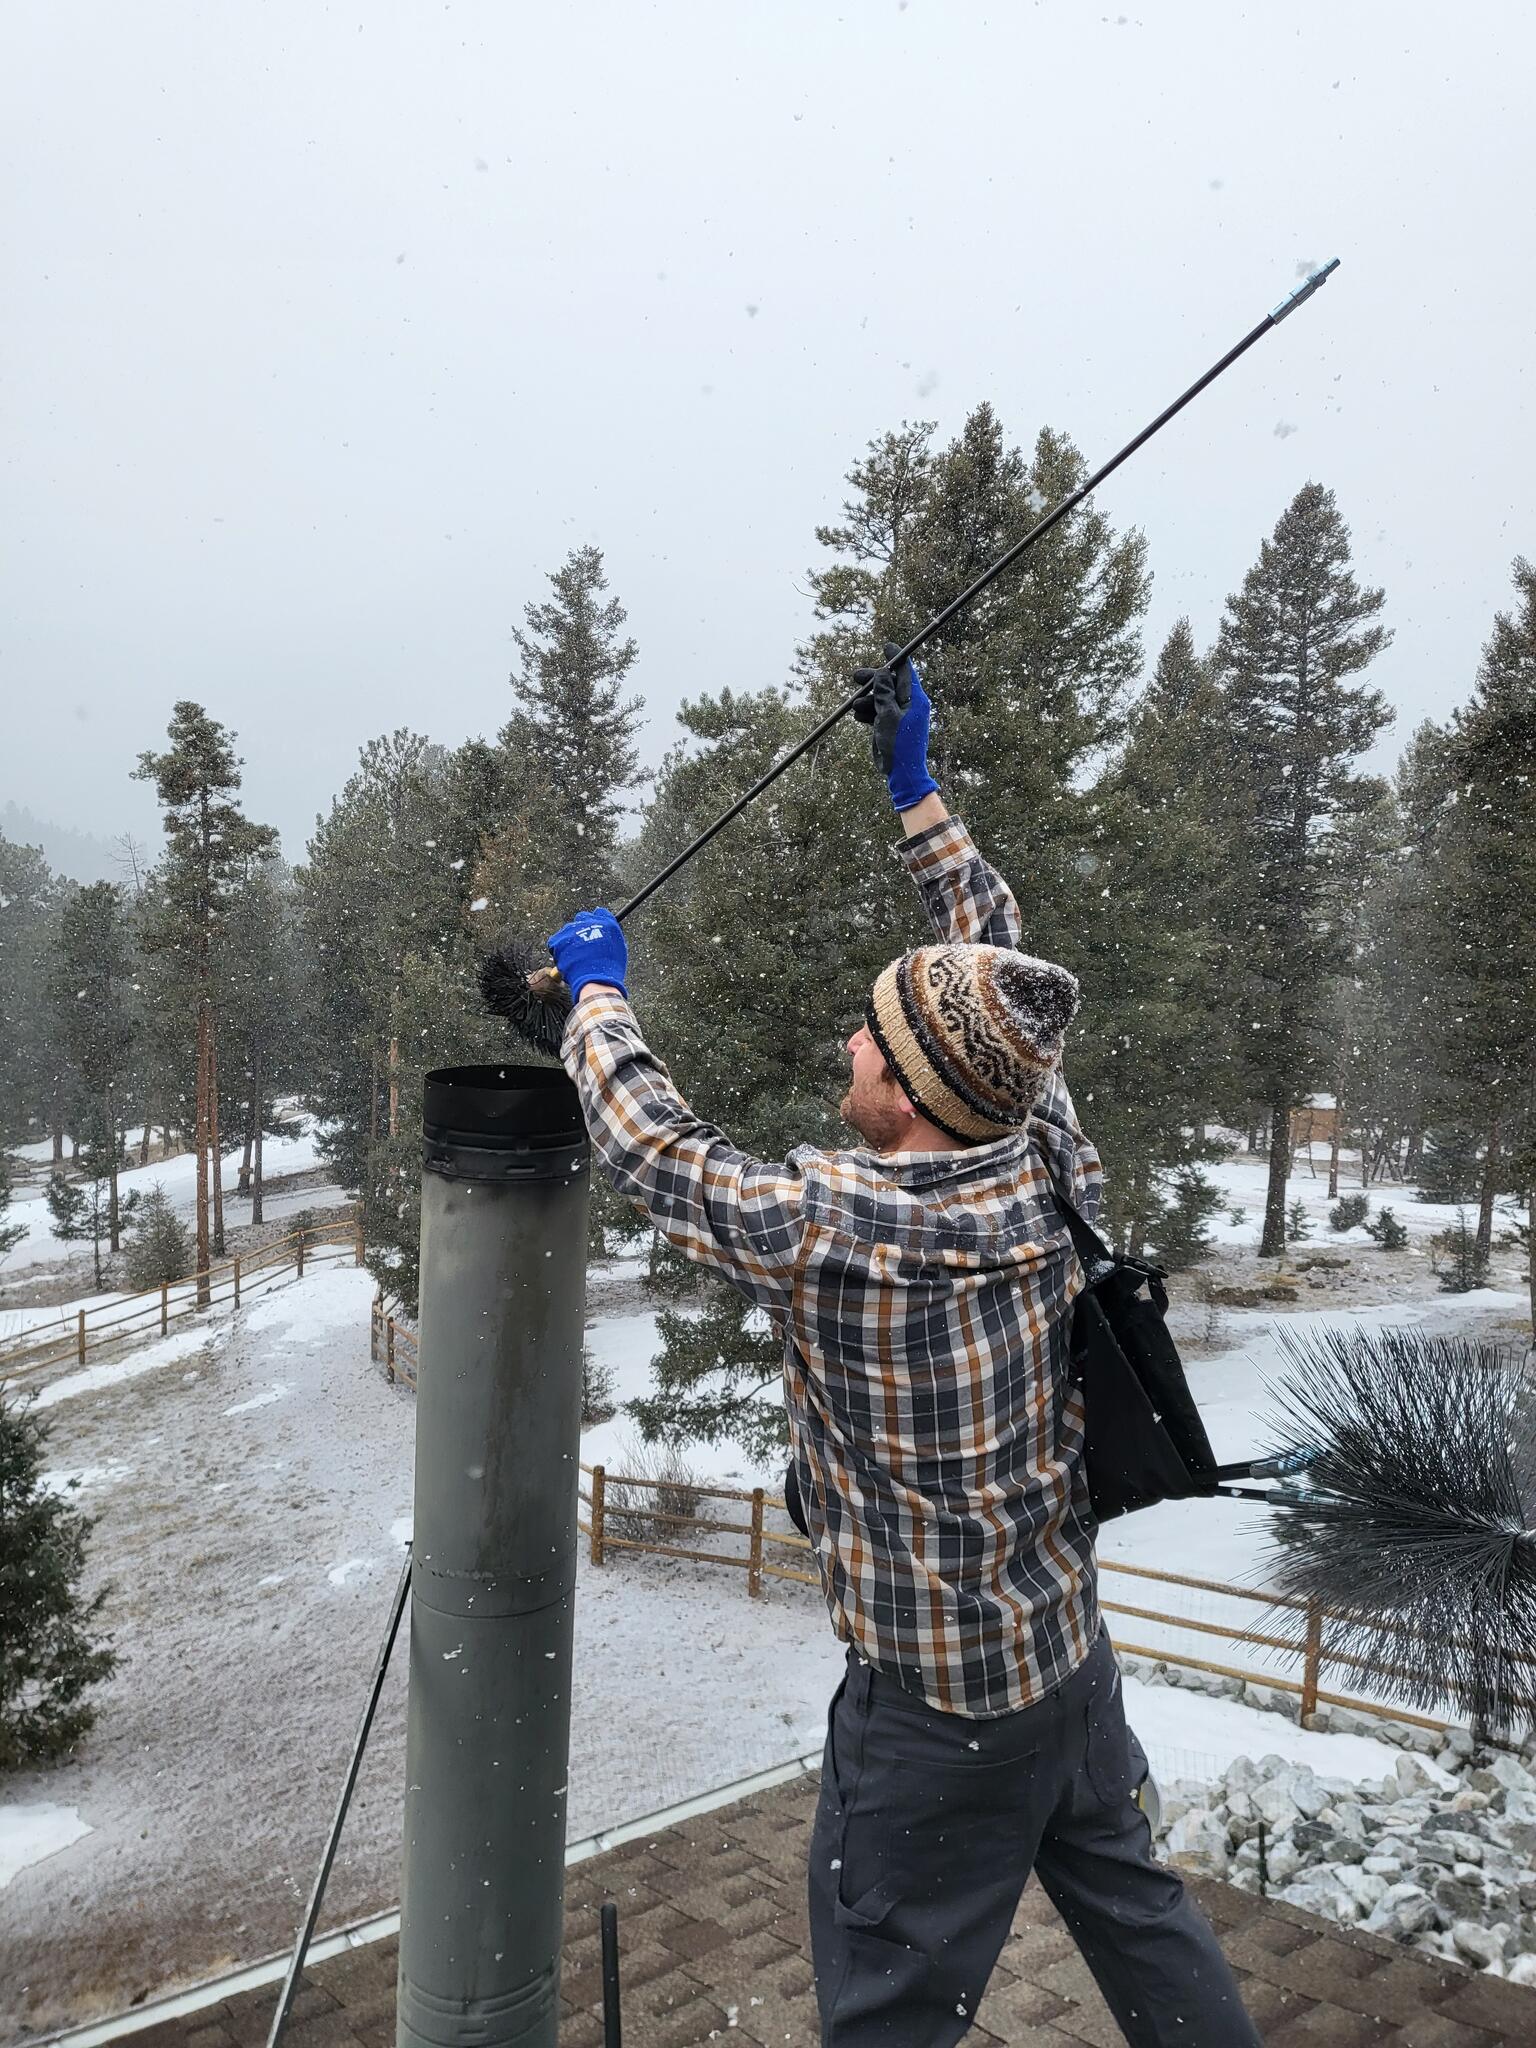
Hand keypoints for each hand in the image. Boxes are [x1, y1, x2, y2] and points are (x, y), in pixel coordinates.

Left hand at [548, 909, 627, 999]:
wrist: (595, 979)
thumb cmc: (610, 969)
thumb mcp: (618, 949)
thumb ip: (610, 937)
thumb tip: (604, 935)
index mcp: (607, 923)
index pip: (600, 913)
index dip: (596, 922)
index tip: (594, 929)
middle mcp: (589, 922)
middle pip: (582, 918)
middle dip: (582, 928)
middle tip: (583, 944)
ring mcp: (572, 929)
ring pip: (568, 930)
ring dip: (570, 939)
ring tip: (575, 956)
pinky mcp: (559, 939)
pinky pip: (556, 941)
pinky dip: (559, 948)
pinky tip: (566, 959)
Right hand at [851, 642, 938, 811]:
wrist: (901, 772)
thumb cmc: (899, 744)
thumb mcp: (888, 715)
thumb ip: (884, 692)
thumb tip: (882, 672)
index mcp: (915, 699)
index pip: (906, 671)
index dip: (895, 657)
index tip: (886, 645)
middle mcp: (908, 704)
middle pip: (889, 683)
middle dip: (872, 680)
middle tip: (855, 676)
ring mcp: (898, 714)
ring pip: (880, 697)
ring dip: (866, 700)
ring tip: (856, 707)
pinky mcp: (889, 724)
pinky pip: (877, 711)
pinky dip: (868, 713)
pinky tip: (859, 717)